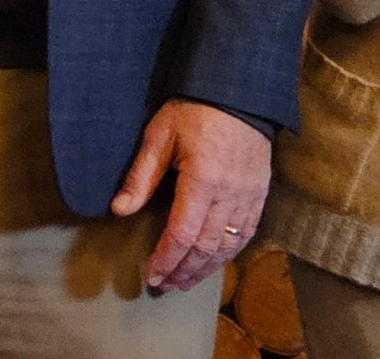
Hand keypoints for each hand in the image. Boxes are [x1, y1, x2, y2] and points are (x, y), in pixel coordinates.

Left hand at [109, 98, 270, 293]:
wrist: (238, 92)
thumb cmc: (194, 110)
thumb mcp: (159, 136)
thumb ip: (140, 176)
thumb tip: (119, 210)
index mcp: (202, 180)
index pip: (182, 234)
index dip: (165, 260)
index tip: (151, 276)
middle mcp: (230, 194)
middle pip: (206, 247)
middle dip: (184, 271)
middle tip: (165, 286)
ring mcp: (249, 196)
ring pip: (228, 245)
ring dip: (206, 268)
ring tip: (185, 282)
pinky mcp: (260, 194)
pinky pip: (246, 233)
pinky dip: (229, 252)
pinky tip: (214, 262)